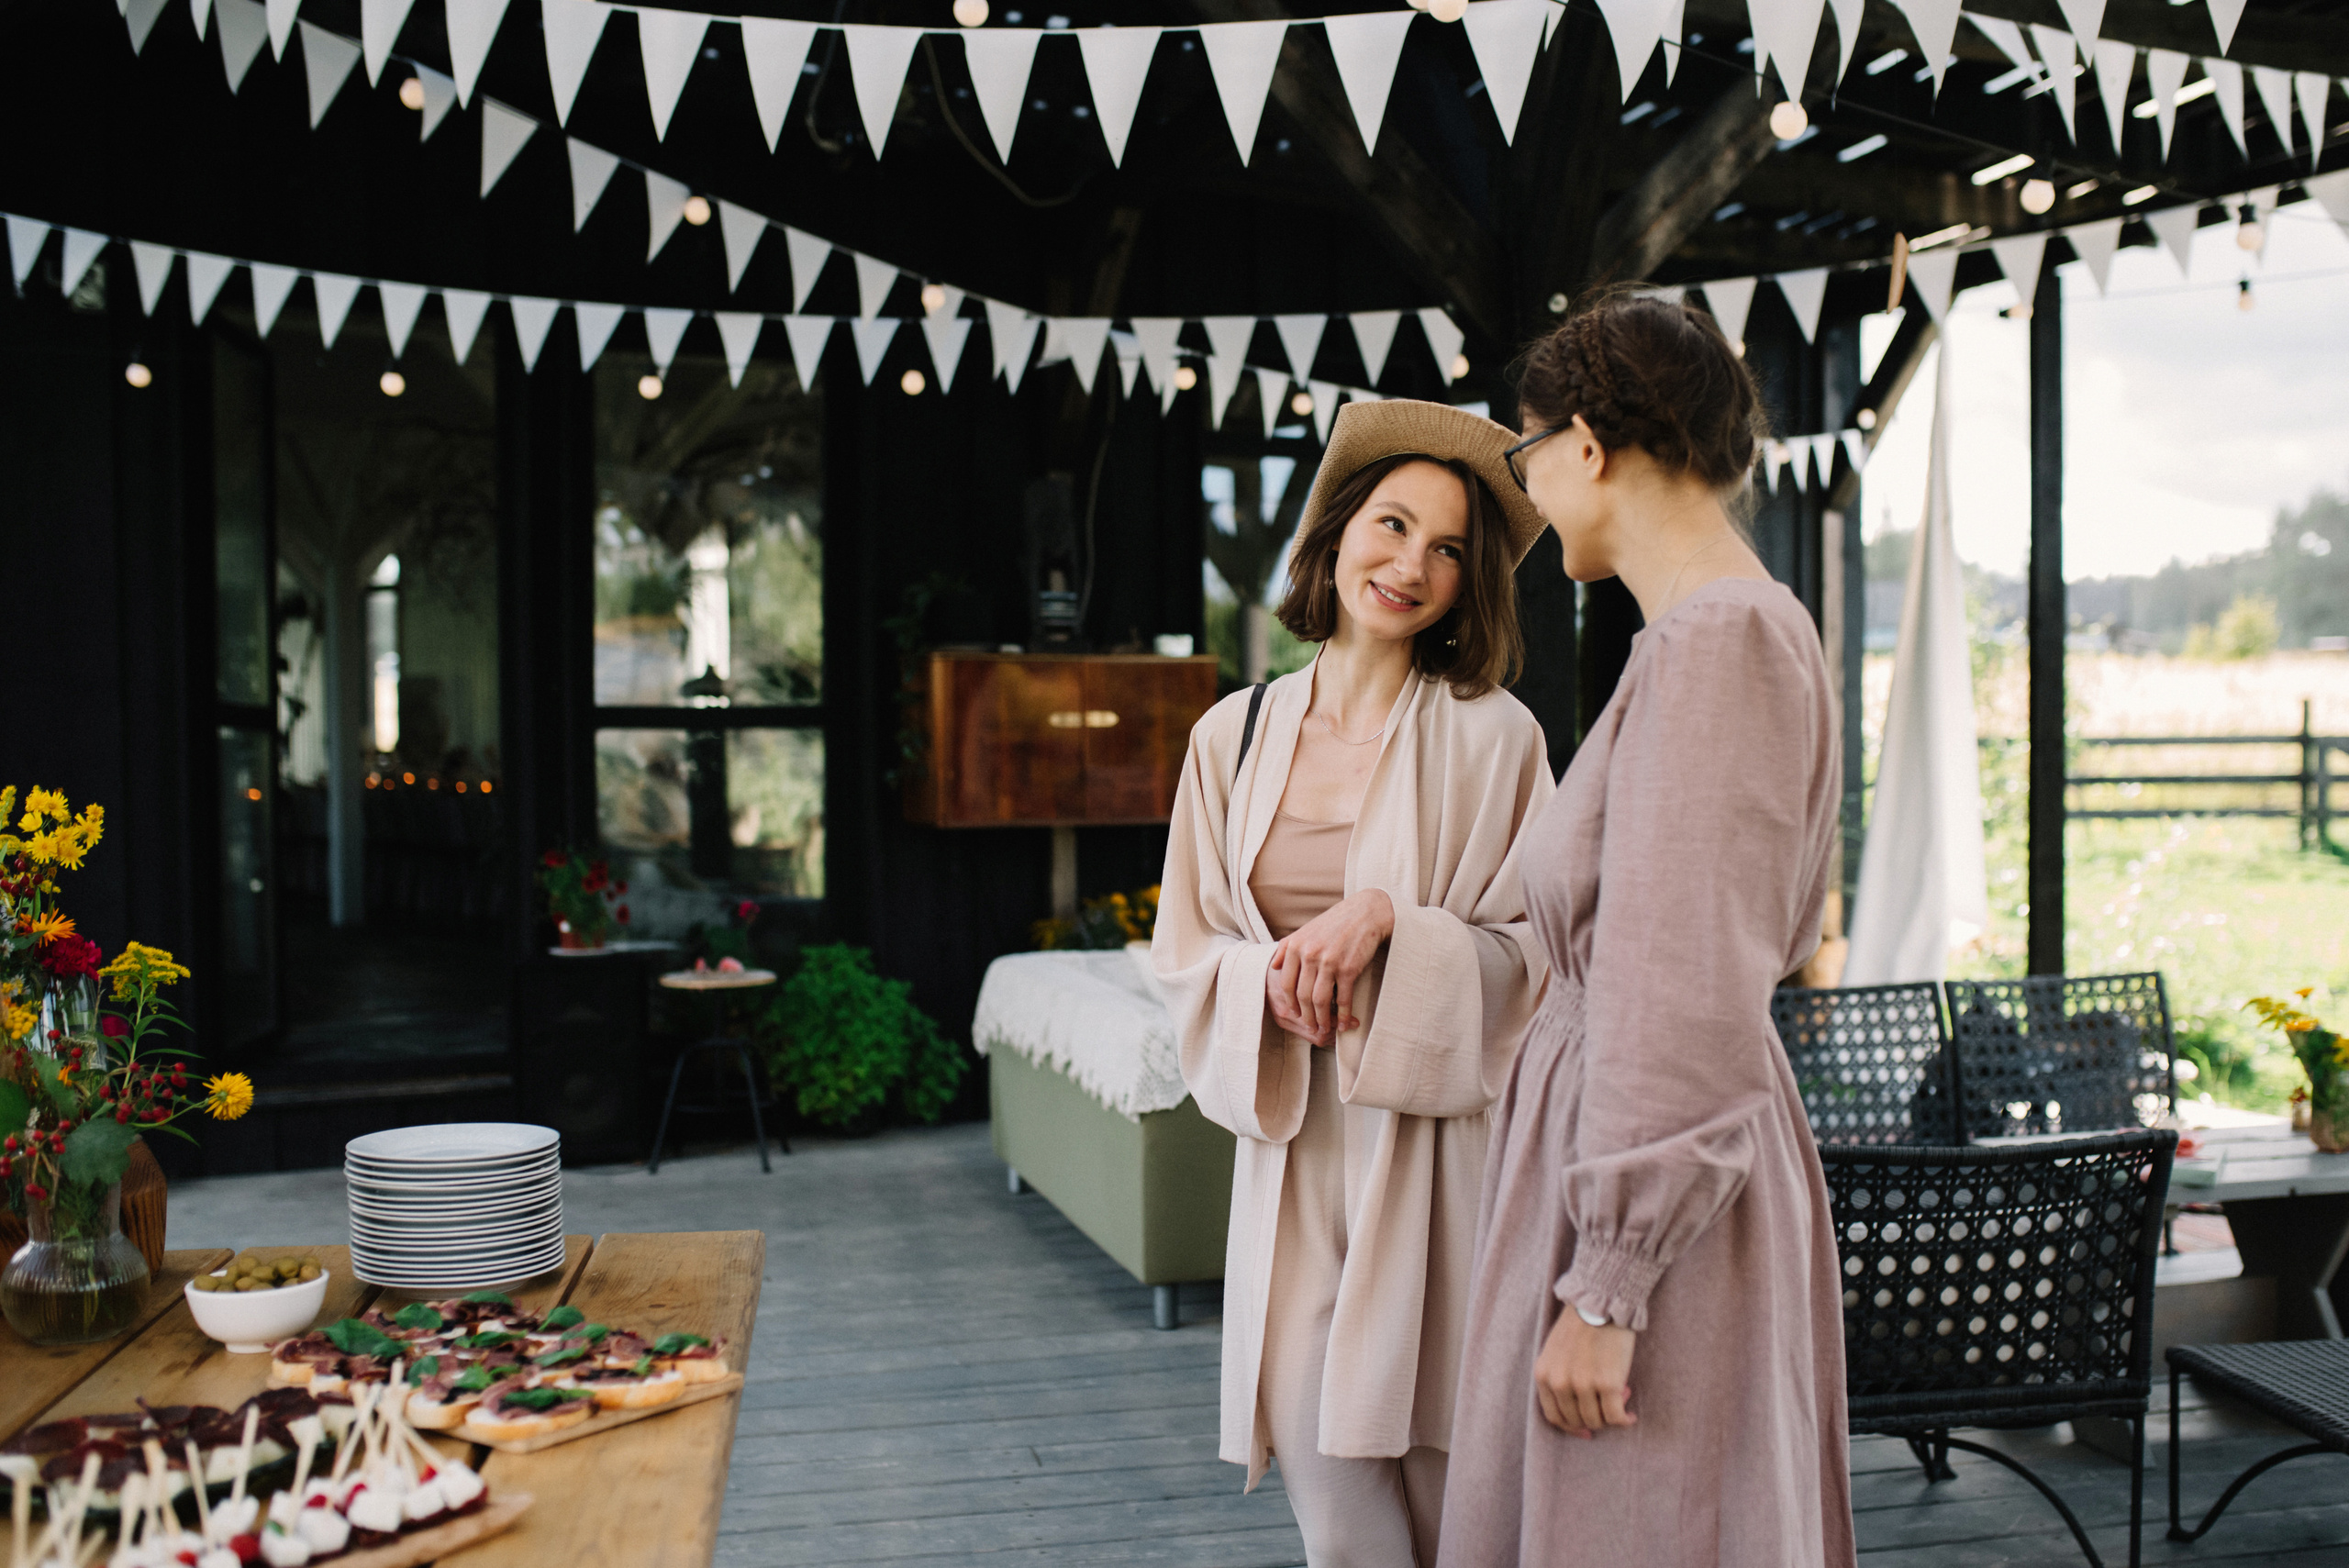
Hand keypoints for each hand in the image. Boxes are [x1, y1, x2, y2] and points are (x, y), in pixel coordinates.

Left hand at [1265, 889, 1393, 1043]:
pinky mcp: (1349, 968)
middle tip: (1310, 1027)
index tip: (1295, 1013)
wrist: (1367, 913)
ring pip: (1319, 1000)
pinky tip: (1342, 1023)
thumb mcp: (1306, 930)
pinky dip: (1342, 1014)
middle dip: (1305, 1016)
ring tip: (1324, 1028)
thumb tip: (1273, 966)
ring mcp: (1329, 962)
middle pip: (1302, 996)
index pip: (1286, 984)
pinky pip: (1342, 998)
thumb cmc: (1336, 922)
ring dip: (1321, 1019)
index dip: (1290, 1003)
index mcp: (1295, 946)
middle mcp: (1309, 954)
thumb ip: (1286, 947)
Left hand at [1533, 1309, 1636, 1438]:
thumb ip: (1560, 1377)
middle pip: (1577, 1420)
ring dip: (1610, 1417)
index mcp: (1544, 1374)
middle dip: (1594, 1419)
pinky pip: (1615, 1415)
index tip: (1584, 1430)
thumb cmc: (1581, 1323)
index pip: (1554, 1416)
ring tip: (1621, 1401)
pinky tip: (1631, 1415)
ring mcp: (1583, 1385)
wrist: (1601, 1302)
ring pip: (1596, 1420)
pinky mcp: (1607, 1384)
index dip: (1571, 1427)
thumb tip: (1578, 1408)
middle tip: (1608, 1407)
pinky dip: (1624, 1419)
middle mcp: (1560, 1383)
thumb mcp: (1556, 1350)